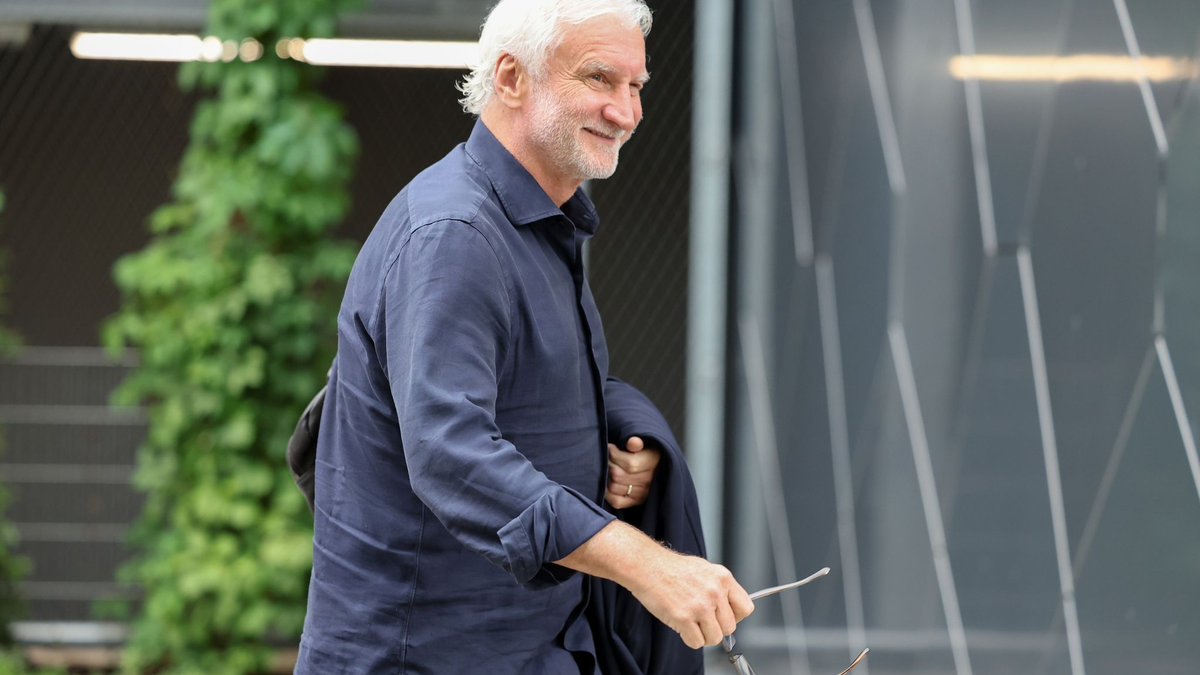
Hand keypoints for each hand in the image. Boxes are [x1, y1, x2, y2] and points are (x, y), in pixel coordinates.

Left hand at [605, 436, 660, 508]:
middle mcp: (648, 481)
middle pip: (618, 476)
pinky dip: (607, 493)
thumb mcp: (644, 442)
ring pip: (614, 487)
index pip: (629, 464)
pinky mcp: (635, 502)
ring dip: (605, 476)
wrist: (654, 463)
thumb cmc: (644, 449)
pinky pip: (616, 501)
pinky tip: (606, 482)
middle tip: (606, 457)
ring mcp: (642, 494)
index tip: (610, 447)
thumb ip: (636, 442)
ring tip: (606, 468)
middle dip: (608, 464)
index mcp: (652, 462)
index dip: (614, 455)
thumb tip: (632, 441)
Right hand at [629, 549, 754, 648]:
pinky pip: (696, 642)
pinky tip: (682, 626)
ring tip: (692, 624)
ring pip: (715, 638)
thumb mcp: (704, 569)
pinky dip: (689, 639)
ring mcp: (700, 606)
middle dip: (716, 627)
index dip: (735, 616)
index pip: (746, 608)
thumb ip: (719, 587)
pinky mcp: (684, 618)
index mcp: (723, 578)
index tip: (724, 616)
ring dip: (703, 636)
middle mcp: (715, 592)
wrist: (647, 567)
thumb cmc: (671, 568)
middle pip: (730, 627)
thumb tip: (728, 607)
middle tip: (703, 621)